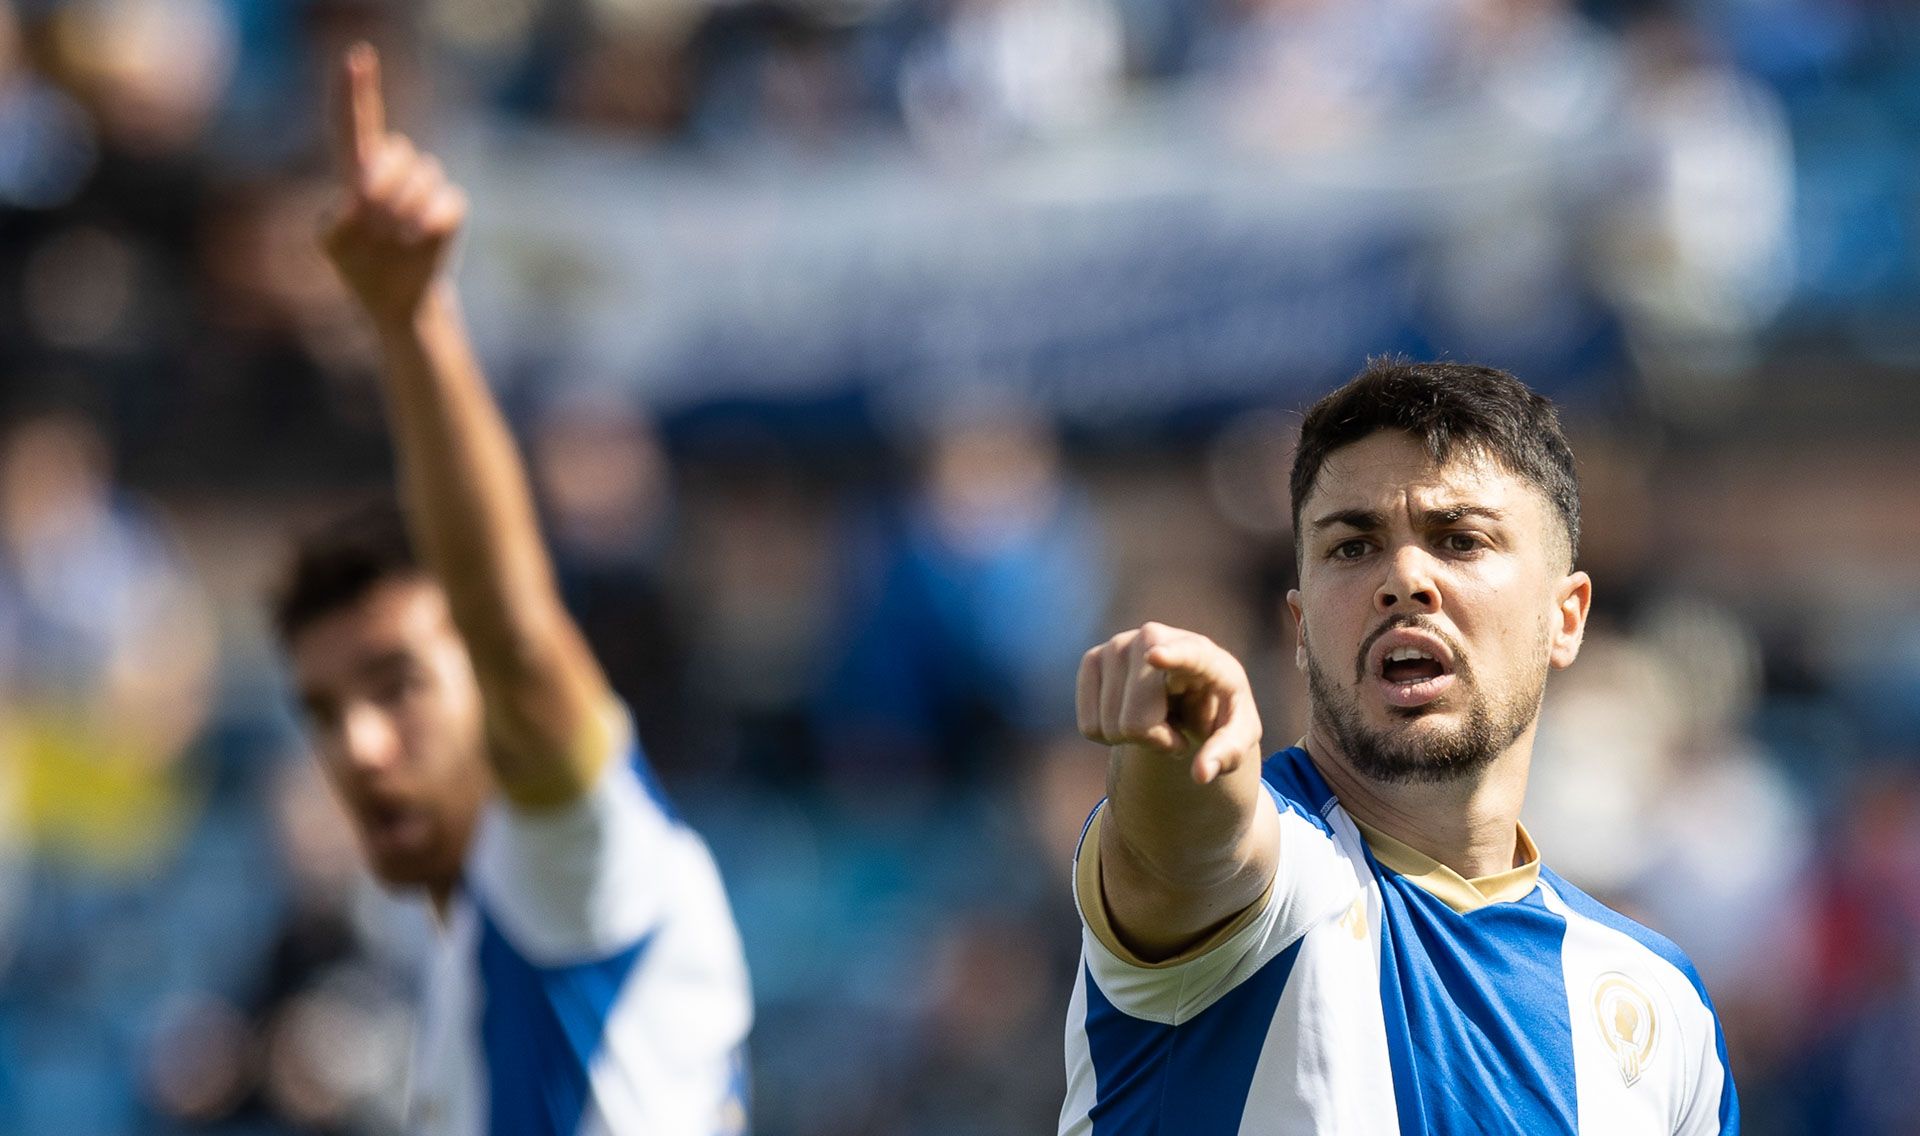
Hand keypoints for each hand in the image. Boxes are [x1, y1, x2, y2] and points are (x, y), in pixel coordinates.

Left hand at [321, 43, 466, 330]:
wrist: (398, 302)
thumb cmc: (360, 268)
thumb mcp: (335, 244)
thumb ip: (340, 217)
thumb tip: (360, 198)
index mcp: (357, 171)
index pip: (353, 123)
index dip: (355, 90)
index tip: (357, 56)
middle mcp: (392, 171)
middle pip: (392, 153)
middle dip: (384, 188)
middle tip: (376, 227)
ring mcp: (424, 188)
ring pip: (422, 175)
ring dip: (406, 212)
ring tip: (397, 240)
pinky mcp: (450, 209)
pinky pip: (447, 203)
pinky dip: (431, 225)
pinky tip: (419, 242)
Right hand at [1076, 622, 1262, 784]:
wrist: (1191, 692)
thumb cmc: (1218, 712)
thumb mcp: (1238, 734)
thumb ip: (1227, 753)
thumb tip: (1201, 774)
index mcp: (1204, 654)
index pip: (1187, 655)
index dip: (1170, 656)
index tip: (1155, 656)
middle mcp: (1155, 638)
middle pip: (1136, 720)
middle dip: (1155, 740)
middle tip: (1176, 732)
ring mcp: (1118, 646)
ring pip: (1109, 726)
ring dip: (1134, 738)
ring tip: (1157, 717)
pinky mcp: (1092, 659)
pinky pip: (1089, 726)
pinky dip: (1109, 734)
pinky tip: (1132, 712)